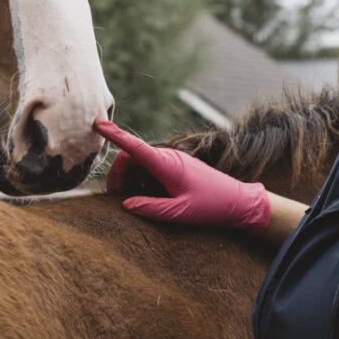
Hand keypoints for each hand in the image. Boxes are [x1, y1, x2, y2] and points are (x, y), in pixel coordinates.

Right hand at [94, 119, 269, 232]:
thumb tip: (126, 205)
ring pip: (142, 162)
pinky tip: (146, 197)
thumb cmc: (211, 207)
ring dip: (131, 177)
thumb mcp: (179, 213)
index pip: (135, 147)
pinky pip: (153, 167)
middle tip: (115, 196)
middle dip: (119, 173)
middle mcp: (169, 157)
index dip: (115, 135)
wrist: (239, 201)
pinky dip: (143, 179)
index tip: (99, 124)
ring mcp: (175, 160)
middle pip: (133, 156)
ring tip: (130, 200)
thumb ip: (151, 208)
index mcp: (167, 165)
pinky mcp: (179, 166)